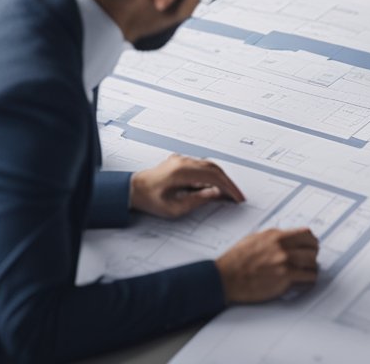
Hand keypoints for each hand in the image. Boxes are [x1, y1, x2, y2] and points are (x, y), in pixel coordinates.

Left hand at [130, 154, 245, 218]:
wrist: (132, 189)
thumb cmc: (149, 199)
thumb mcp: (174, 208)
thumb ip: (196, 201)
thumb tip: (214, 194)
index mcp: (182, 172)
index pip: (213, 177)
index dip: (228, 187)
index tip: (237, 197)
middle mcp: (183, 162)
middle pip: (214, 168)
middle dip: (228, 183)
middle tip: (236, 196)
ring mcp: (181, 160)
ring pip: (208, 165)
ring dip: (220, 178)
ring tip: (228, 193)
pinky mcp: (180, 162)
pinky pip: (200, 166)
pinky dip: (211, 175)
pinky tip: (214, 187)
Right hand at [216, 228, 318, 302]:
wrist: (226, 277)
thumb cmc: (236, 260)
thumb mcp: (253, 239)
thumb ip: (271, 239)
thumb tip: (285, 241)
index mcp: (274, 235)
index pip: (305, 233)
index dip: (311, 242)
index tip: (311, 247)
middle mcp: (281, 245)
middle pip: (312, 247)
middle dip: (312, 255)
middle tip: (309, 261)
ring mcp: (284, 260)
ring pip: (313, 262)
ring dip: (311, 268)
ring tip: (306, 273)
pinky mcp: (285, 276)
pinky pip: (308, 277)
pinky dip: (308, 280)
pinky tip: (303, 281)